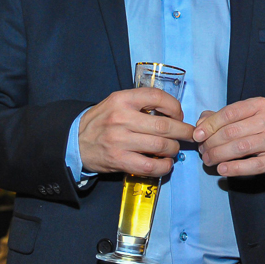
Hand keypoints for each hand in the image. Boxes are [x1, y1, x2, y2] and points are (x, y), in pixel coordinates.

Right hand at [78, 88, 195, 174]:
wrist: (75, 141)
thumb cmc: (101, 121)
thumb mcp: (116, 102)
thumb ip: (140, 103)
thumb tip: (172, 112)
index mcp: (122, 99)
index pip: (157, 97)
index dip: (174, 107)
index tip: (178, 115)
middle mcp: (122, 118)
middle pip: (164, 126)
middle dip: (183, 131)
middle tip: (190, 134)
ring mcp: (120, 140)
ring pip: (160, 146)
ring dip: (173, 149)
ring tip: (173, 149)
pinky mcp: (119, 160)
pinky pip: (150, 166)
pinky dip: (164, 166)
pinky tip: (166, 164)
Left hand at [193, 97, 264, 177]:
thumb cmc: (258, 131)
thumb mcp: (241, 119)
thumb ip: (219, 118)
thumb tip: (200, 124)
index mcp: (259, 105)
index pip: (230, 113)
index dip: (210, 125)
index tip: (197, 136)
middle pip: (232, 131)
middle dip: (212, 142)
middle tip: (202, 151)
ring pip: (240, 147)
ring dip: (219, 155)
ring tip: (208, 160)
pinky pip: (253, 165)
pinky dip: (234, 168)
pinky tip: (222, 169)